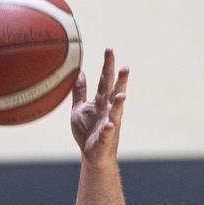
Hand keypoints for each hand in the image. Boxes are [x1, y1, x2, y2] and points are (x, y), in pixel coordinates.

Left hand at [71, 49, 128, 164]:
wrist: (91, 155)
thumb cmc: (86, 132)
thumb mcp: (79, 109)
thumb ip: (80, 92)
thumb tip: (80, 72)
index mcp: (101, 101)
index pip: (105, 79)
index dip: (107, 65)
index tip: (109, 49)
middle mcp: (108, 109)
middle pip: (114, 91)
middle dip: (119, 79)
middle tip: (124, 66)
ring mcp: (109, 123)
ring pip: (116, 111)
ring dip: (119, 103)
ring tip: (122, 94)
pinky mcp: (106, 138)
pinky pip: (108, 132)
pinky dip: (109, 128)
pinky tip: (109, 125)